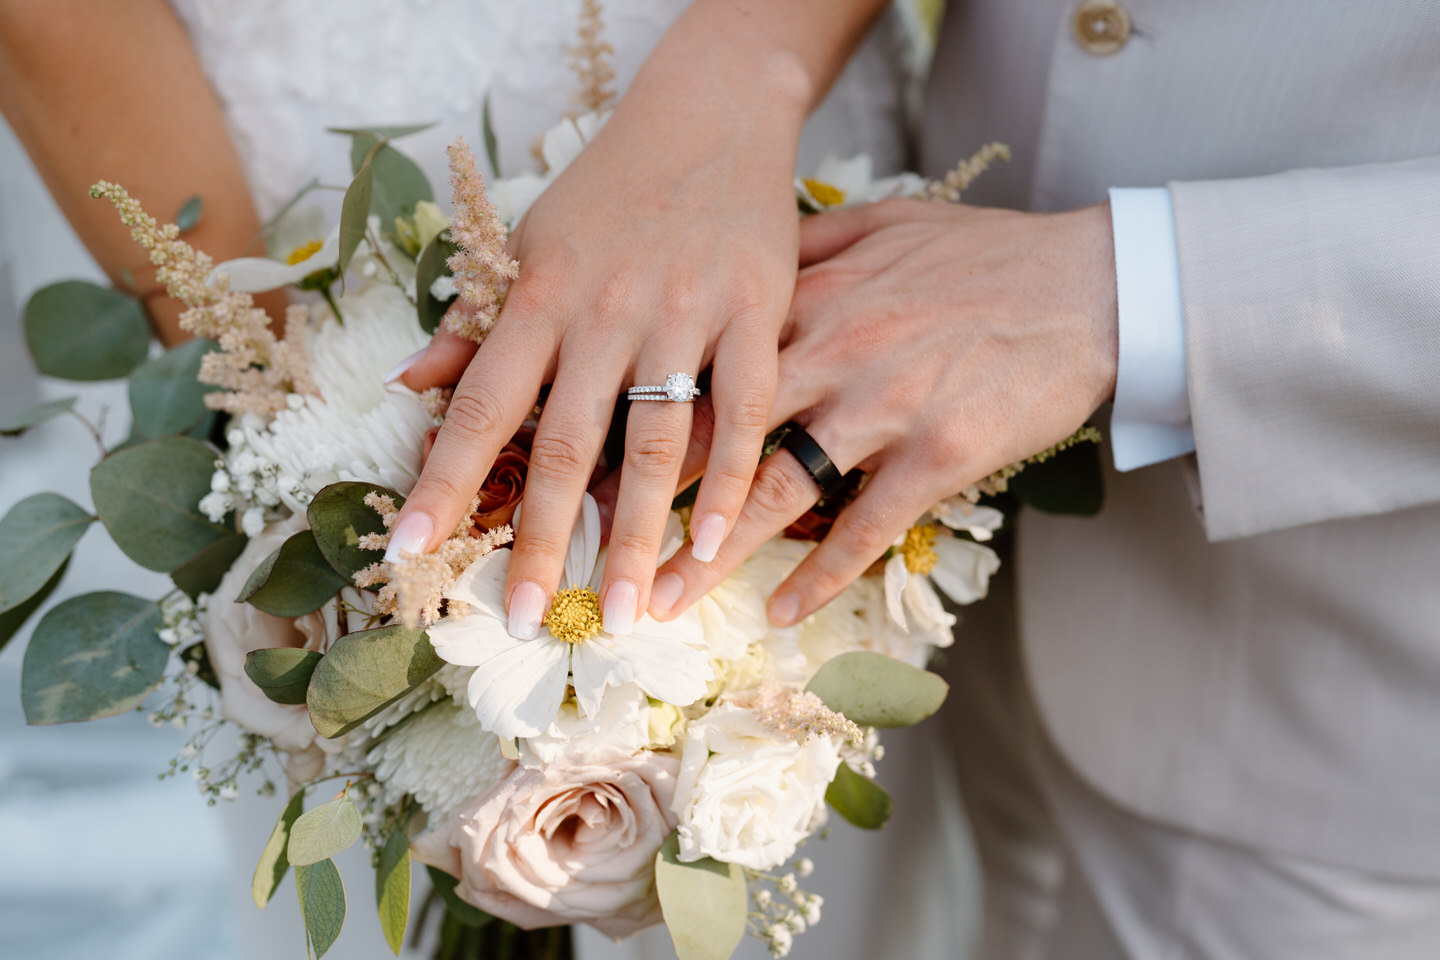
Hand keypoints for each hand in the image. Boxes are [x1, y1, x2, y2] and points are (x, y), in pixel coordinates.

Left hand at [385, 6, 831, 640]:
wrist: (711, 112)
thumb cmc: (609, 186)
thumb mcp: (528, 239)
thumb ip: (475, 319)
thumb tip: (406, 383)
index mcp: (539, 295)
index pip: (478, 403)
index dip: (441, 480)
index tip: (409, 550)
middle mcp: (604, 311)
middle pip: (565, 443)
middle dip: (543, 539)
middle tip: (523, 617)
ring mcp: (683, 313)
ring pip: (656, 439)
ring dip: (638, 532)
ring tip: (623, 610)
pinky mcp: (756, 310)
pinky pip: (743, 407)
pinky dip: (729, 477)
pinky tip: (713, 542)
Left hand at [630, 198, 1118, 625]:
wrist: (1088, 282)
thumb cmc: (982, 255)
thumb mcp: (882, 226)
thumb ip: (804, 249)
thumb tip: (740, 261)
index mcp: (810, 300)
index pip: (703, 365)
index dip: (638, 416)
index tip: (585, 457)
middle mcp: (834, 354)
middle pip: (719, 438)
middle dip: (648, 500)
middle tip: (594, 550)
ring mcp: (886, 408)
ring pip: (778, 492)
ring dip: (713, 556)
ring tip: (663, 601)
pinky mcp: (940, 456)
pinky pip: (866, 528)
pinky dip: (822, 575)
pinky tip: (781, 612)